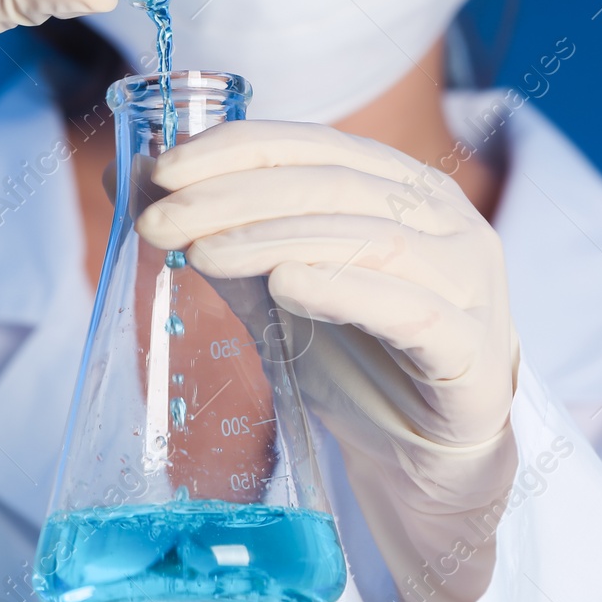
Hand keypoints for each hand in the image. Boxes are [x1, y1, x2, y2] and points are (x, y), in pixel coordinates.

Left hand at [136, 119, 518, 601]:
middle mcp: (441, 217)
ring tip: (203, 254)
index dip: (234, 149)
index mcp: (398, 183)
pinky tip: (285, 283)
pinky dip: (344, 289)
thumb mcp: (274, 289)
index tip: (162, 170)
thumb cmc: (353, 357)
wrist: (421, 457)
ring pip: (368, 238)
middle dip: (235, 196)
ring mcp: (467, 280)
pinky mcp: (472, 349)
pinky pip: (409, 309)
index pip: (312, 144)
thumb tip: (130, 181)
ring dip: (274, 240)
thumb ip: (218, 233)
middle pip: (331, 185)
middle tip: (161, 219)